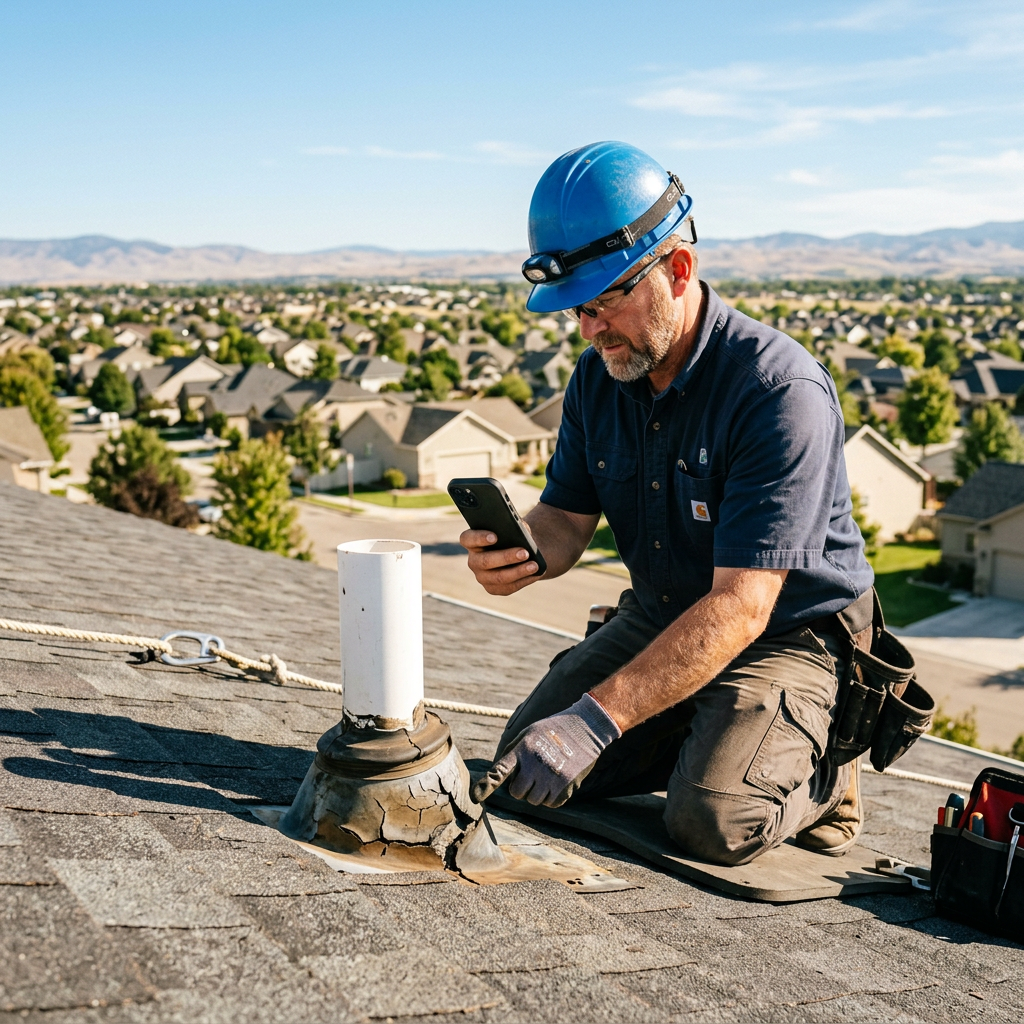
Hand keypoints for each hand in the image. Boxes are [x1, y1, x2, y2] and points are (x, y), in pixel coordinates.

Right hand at [459, 528, 541, 595]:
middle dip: (506, 557)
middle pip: (485, 561)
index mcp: (472, 542)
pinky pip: (508, 587)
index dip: (479, 538)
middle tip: (525, 553)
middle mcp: (473, 561)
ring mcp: (482, 577)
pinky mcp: (493, 588)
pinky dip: (524, 580)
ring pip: (498, 577)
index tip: (495, 537)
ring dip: (518, 571)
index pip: (467, 539)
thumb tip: (520, 533)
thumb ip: (512, 527)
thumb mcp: (513, 528)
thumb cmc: (514, 535)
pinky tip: (535, 574)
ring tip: (534, 565)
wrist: (520, 550)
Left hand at [471, 693, 621, 806]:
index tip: (475, 796)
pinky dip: (552, 797)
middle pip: (517, 793)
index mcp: (523, 749)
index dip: (487, 784)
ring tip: (546, 774)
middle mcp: (535, 764)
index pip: (501, 770)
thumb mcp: (529, 733)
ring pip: (534, 801)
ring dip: (537, 793)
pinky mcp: (567, 786)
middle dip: (521, 787)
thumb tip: (497, 773)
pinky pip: (551, 804)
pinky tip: (557, 780)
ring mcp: (552, 776)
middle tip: (531, 774)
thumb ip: (512, 752)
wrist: (585, 727)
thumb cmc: (552, 729)